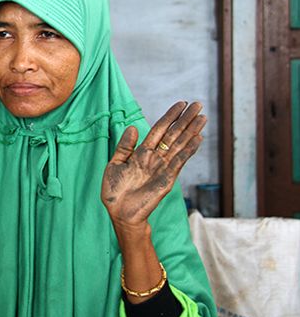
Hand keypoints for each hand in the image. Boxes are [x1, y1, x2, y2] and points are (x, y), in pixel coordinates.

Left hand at [101, 101, 205, 230]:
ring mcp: (163, 167)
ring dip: (191, 131)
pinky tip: (198, 138)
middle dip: (185, 120)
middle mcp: (155, 157)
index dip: (170, 117)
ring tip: (202, 117)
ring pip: (180, 145)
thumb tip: (133, 127)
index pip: (159, 130)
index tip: (181, 104)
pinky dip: (189, 150)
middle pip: (173, 134)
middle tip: (198, 105)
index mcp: (142, 152)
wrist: (119, 212)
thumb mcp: (115, 164)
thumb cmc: (114, 190)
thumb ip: (125, 146)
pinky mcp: (168, 179)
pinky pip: (180, 161)